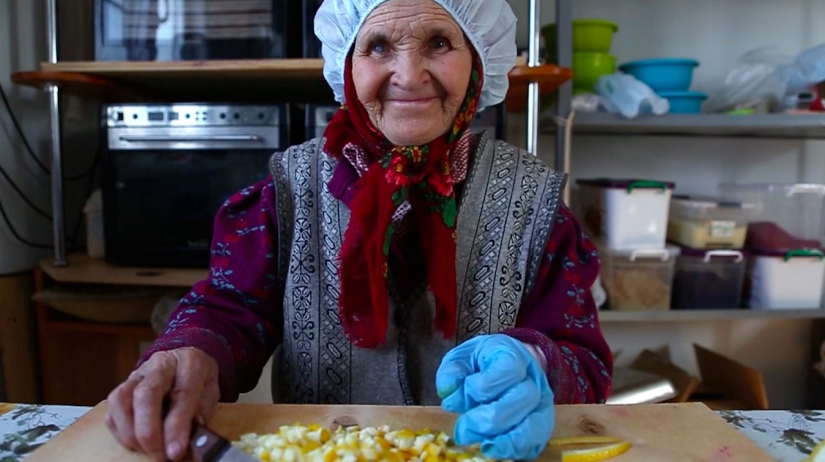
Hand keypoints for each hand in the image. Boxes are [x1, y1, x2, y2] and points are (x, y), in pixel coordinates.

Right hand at [105, 347, 219, 461]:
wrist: (184, 361)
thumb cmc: (199, 381)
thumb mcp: (211, 392)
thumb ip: (202, 411)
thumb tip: (190, 437)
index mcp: (190, 362)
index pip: (182, 394)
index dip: (177, 426)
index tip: (175, 451)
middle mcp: (161, 364)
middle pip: (146, 394)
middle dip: (149, 431)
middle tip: (159, 456)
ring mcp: (138, 374)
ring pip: (122, 399)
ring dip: (130, 432)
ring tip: (146, 450)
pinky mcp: (122, 386)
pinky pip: (112, 408)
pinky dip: (120, 430)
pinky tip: (136, 442)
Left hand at [436, 334, 554, 460]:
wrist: (505, 363)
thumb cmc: (479, 363)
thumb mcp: (461, 359)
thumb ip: (452, 374)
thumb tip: (451, 397)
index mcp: (512, 354)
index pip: (508, 369)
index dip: (483, 387)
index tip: (460, 397)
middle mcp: (533, 377)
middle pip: (523, 398)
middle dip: (490, 420)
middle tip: (463, 432)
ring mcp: (542, 401)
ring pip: (537, 423)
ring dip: (510, 440)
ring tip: (486, 449)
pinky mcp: (542, 422)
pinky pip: (538, 440)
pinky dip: (520, 450)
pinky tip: (499, 452)